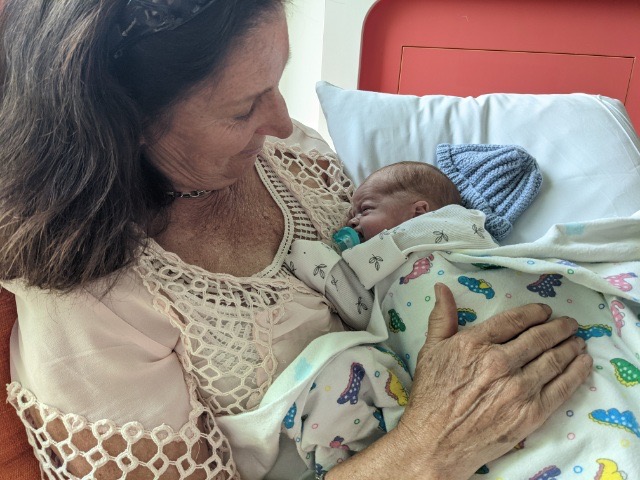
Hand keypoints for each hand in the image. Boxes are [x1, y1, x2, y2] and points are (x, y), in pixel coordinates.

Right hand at [395, 283, 591, 479]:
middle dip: (558, 328)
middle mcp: (499, 362)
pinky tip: (583, 363)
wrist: (435, 441)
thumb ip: (441, 318)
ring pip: (553, 360)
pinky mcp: (530, 413)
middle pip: (538, 338)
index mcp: (475, 344)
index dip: (534, 313)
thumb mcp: (430, 351)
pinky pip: (561, 389)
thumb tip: (442, 289)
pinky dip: (576, 373)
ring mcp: (517, 389)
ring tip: (578, 341)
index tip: (544, 311)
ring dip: (570, 347)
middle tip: (569, 324)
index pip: (514, 321)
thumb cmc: (430, 396)